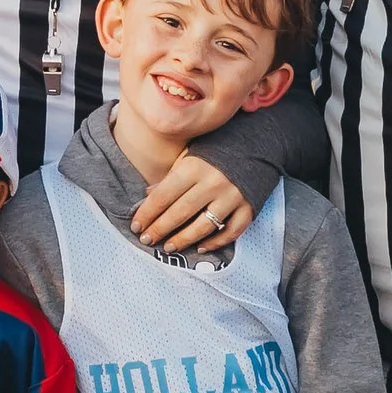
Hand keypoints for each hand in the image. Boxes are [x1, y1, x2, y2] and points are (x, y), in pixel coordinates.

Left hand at [129, 152, 253, 255]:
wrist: (256, 145)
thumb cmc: (215, 152)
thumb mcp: (189, 157)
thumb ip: (170, 177)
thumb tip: (147, 197)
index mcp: (193, 167)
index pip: (163, 195)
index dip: (147, 213)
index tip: (136, 226)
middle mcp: (213, 183)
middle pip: (180, 213)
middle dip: (160, 229)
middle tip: (147, 240)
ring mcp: (232, 197)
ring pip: (204, 226)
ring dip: (184, 240)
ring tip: (169, 247)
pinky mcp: (249, 207)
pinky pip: (231, 231)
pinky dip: (216, 242)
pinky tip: (200, 247)